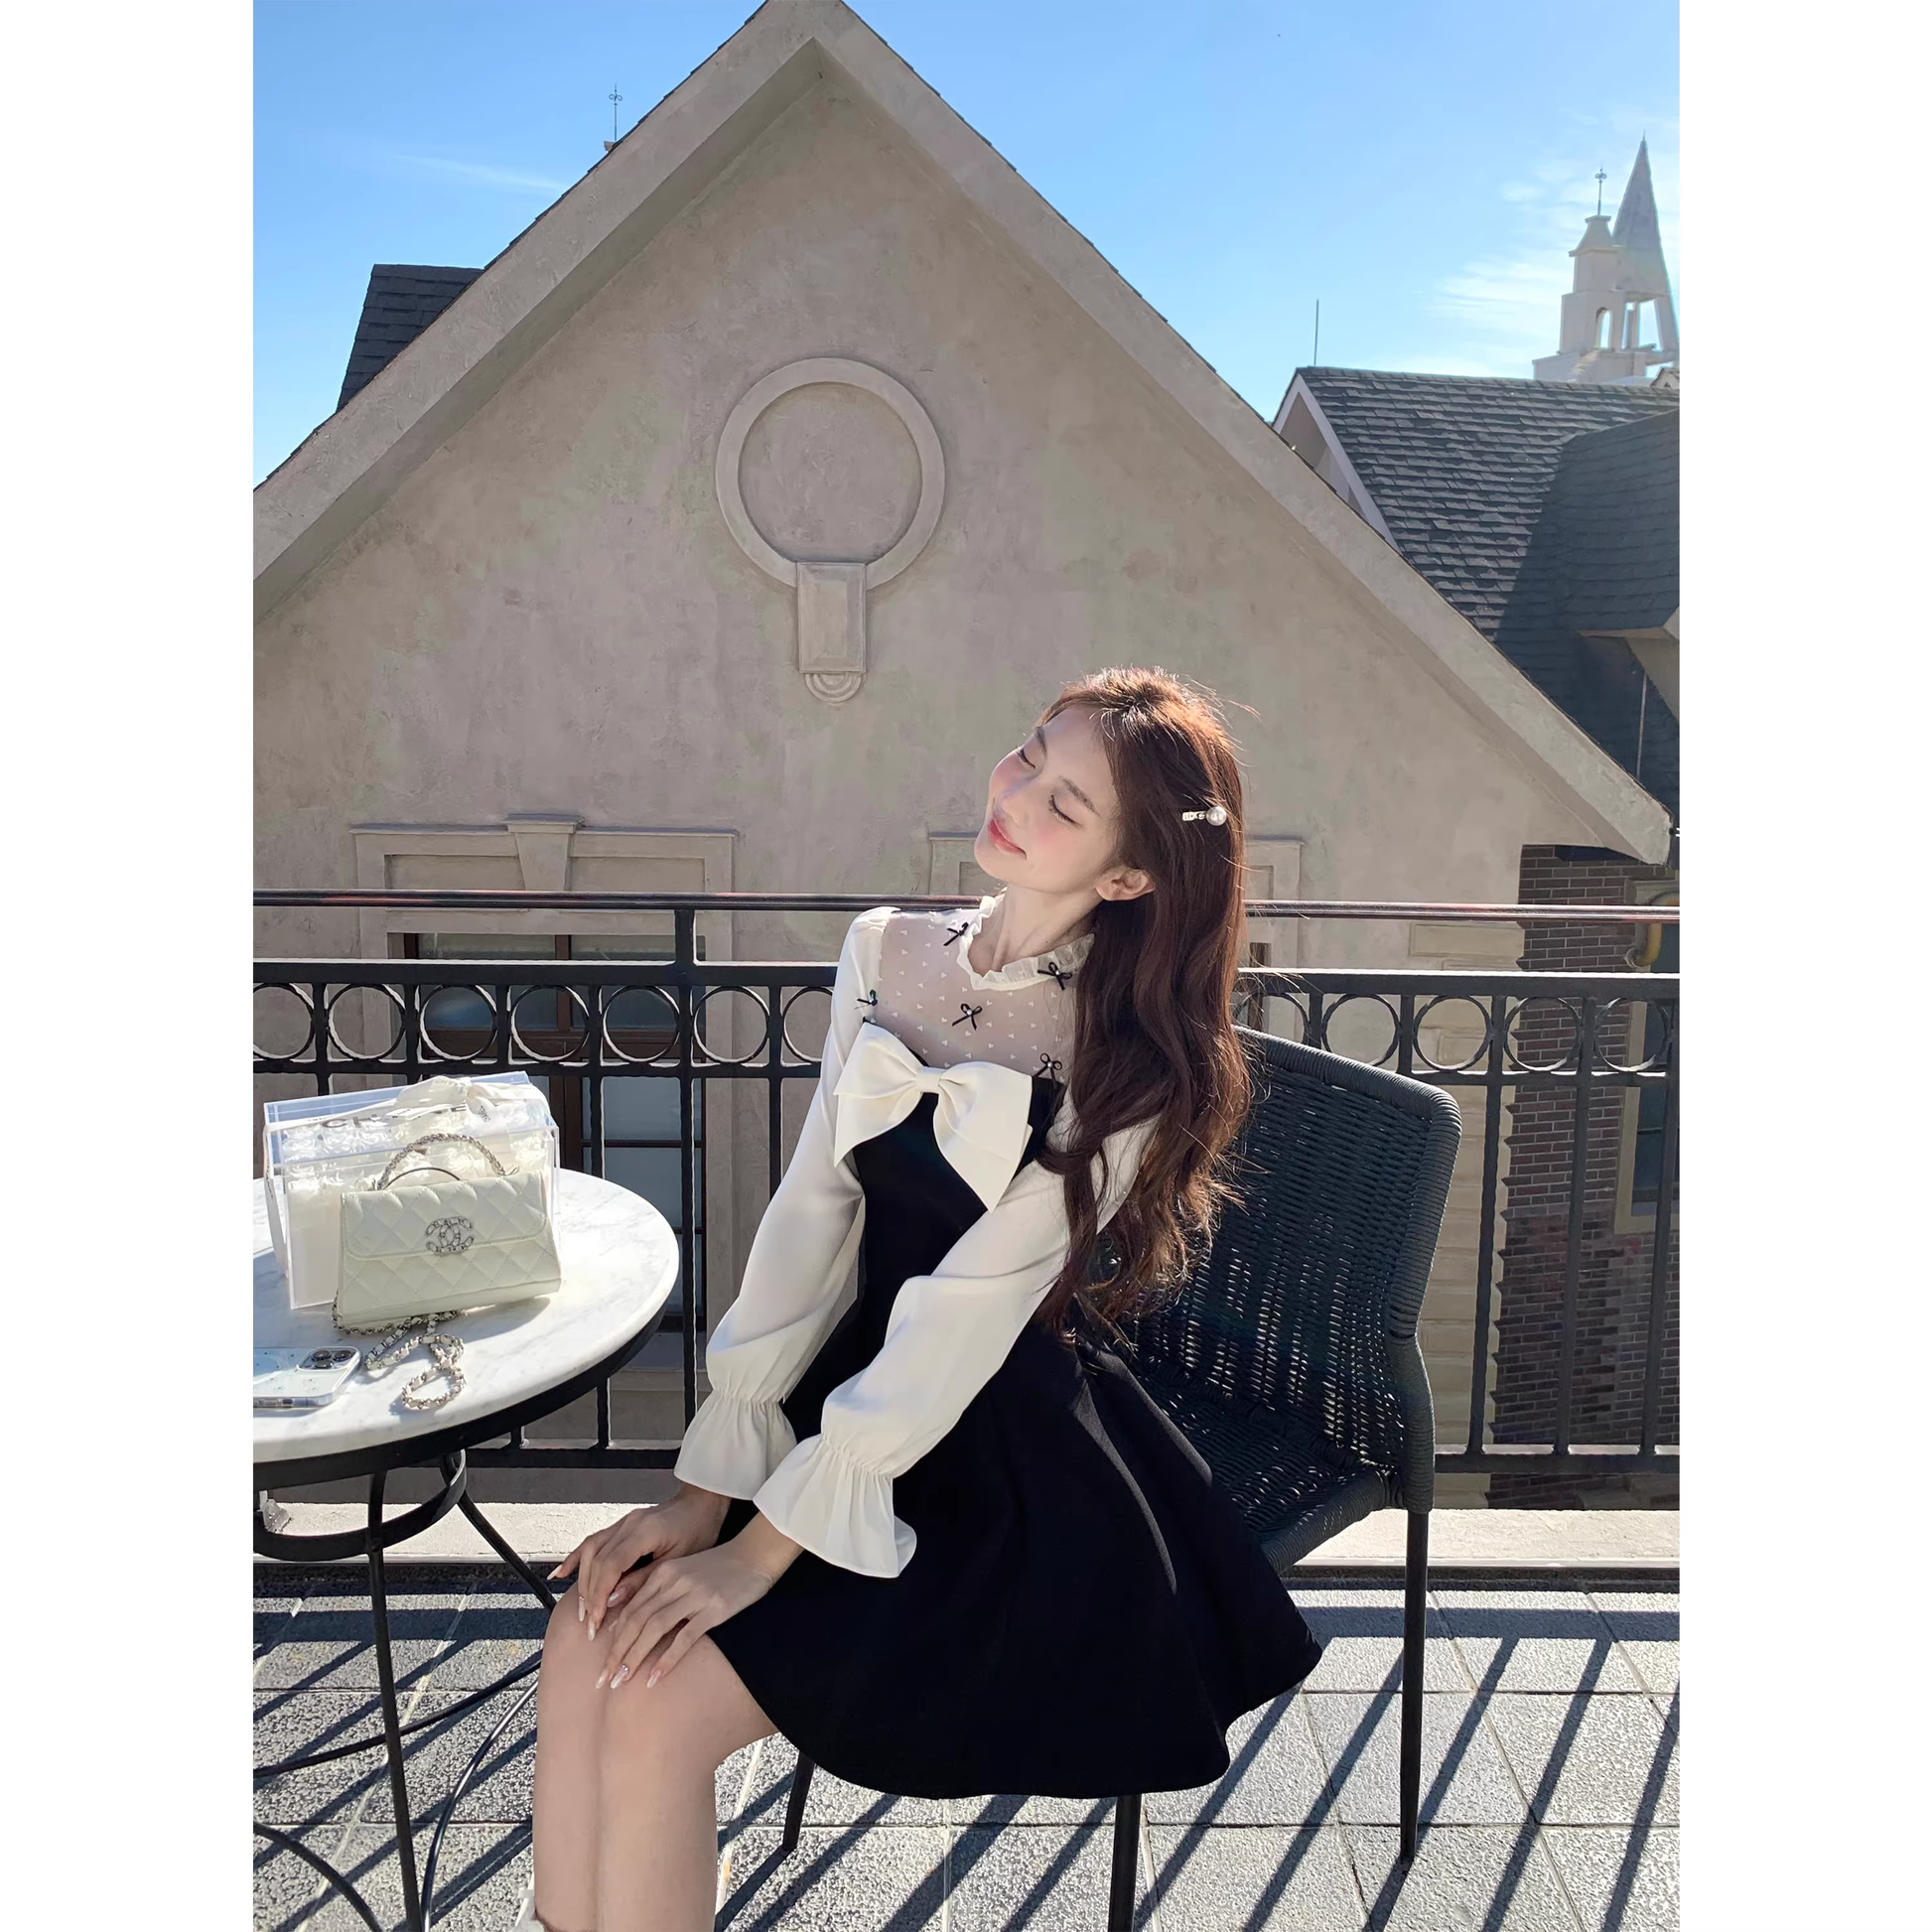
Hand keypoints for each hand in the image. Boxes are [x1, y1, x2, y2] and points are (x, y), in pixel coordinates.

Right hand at [550, 1486, 730, 1639]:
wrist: (703, 1504)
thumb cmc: (698, 1531)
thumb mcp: (678, 1562)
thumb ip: (645, 1580)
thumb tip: (613, 1600)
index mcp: (644, 1531)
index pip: (610, 1565)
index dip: (599, 1594)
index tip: (596, 1620)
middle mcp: (629, 1523)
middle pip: (596, 1560)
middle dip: (589, 1595)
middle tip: (589, 1625)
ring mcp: (623, 1522)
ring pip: (591, 1551)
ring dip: (583, 1581)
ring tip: (582, 1610)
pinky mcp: (621, 1525)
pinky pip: (593, 1541)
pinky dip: (576, 1558)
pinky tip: (562, 1573)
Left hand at [594, 1533, 789, 1692]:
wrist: (756, 1554)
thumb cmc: (720, 1568)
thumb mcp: (684, 1572)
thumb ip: (658, 1592)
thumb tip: (629, 1622)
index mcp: (664, 1573)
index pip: (629, 1609)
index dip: (612, 1639)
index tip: (602, 1664)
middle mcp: (674, 1582)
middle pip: (636, 1620)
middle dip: (616, 1653)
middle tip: (604, 1680)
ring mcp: (694, 1595)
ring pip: (654, 1628)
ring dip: (634, 1657)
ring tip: (621, 1681)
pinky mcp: (714, 1608)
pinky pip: (684, 1636)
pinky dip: (666, 1658)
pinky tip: (655, 1677)